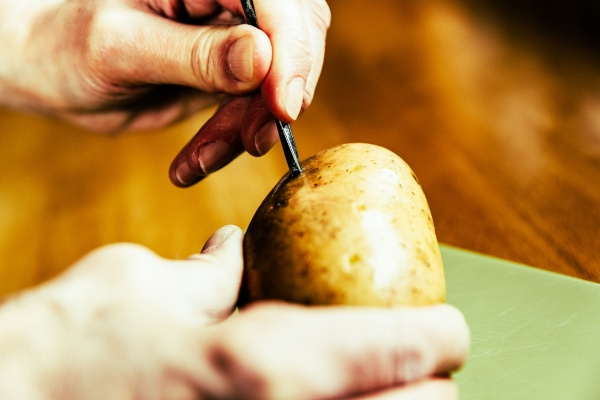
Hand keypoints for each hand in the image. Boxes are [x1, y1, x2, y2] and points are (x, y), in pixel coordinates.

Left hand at [0, 0, 329, 184]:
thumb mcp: (122, 47)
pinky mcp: (231, 73)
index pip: (274, 1)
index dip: (289, 50)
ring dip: (248, 129)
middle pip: (294, 37)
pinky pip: (254, 110)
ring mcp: (232, 36)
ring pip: (278, 82)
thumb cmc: (69, 46)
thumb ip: (193, 54)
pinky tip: (193, 163)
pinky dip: (231, 142)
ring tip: (199, 160)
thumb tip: (262, 59)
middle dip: (277, 96)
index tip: (281, 105)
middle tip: (252, 142)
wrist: (56, 73)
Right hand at [0, 226, 468, 398]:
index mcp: (265, 364)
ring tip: (389, 393)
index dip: (439, 336)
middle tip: (426, 371)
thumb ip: (206, 274)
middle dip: (430, 392)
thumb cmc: (68, 349)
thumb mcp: (144, 287)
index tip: (450, 329)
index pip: (396, 349)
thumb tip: (231, 252)